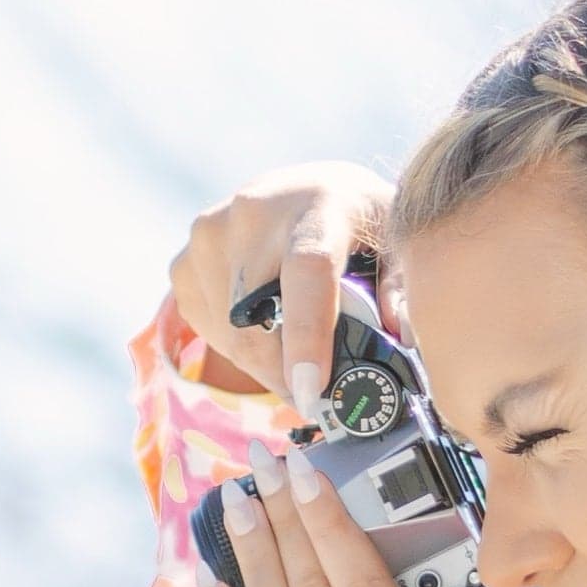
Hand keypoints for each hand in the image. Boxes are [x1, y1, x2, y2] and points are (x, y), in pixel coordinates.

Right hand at [168, 162, 396, 425]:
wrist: (304, 190)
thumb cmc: (359, 224)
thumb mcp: (396, 243)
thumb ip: (401, 287)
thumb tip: (401, 337)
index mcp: (318, 205)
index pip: (307, 270)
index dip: (307, 334)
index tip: (312, 388)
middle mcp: (255, 212)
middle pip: (259, 319)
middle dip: (286, 372)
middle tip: (315, 395)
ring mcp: (210, 234)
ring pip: (229, 334)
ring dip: (262, 363)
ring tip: (292, 354)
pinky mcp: (184, 260)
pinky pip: (206, 329)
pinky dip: (235, 345)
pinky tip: (263, 325)